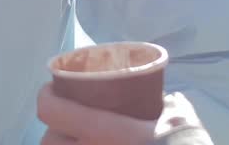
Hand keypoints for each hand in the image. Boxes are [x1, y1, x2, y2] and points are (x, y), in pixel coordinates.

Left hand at [37, 85, 212, 144]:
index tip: (52, 88)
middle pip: (49, 141)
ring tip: (74, 141)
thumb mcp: (179, 116)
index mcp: (102, 131)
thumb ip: (168, 104)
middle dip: (53, 130)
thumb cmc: (182, 143)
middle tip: (66, 121)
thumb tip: (168, 100)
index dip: (46, 96)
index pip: (52, 111)